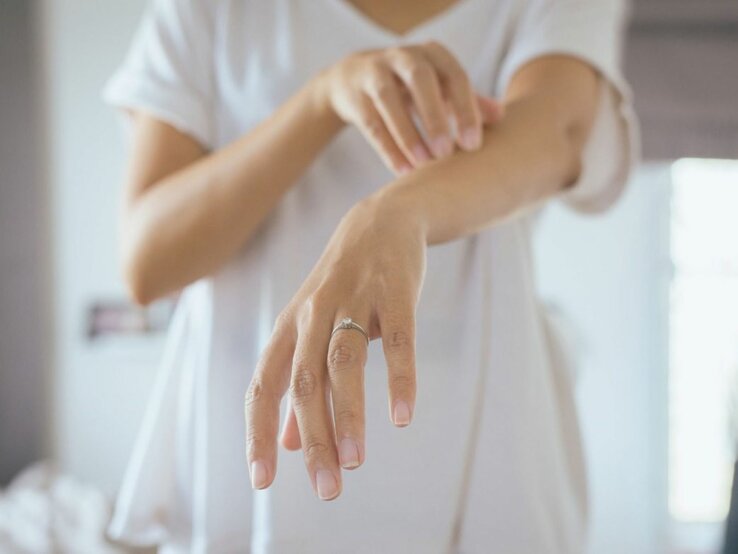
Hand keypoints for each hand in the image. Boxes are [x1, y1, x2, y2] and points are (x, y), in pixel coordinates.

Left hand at [245, 190, 425, 499]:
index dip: (258, 433)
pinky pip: (396, 341)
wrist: (379, 222)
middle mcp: (311, 315)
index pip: (263, 386)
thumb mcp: (309, 329)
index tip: (262, 481)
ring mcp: (352, 301)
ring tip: (355, 462)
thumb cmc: (341, 286)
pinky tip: (401, 416)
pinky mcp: (392, 294)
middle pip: (303, 383)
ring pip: (343, 364)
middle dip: (312, 440)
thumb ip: (296, 385)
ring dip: (348, 415)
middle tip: (327, 489)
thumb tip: (286, 443)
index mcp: (288, 329)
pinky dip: (399, 378)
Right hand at [316, 41, 501, 174]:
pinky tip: (402, 171)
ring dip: (407, 134)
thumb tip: (502, 118)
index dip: (466, 109)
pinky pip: (371, 122)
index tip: (473, 145)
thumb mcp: (439, 89)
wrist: (354, 78)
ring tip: (422, 166)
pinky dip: (387, 148)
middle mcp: (403, 57)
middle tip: (446, 154)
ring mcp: (374, 72)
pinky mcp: (354, 94)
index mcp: (432, 54)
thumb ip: (468, 101)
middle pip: (420, 79)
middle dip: (434, 116)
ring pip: (388, 100)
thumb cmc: (410, 88)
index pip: (454, 76)